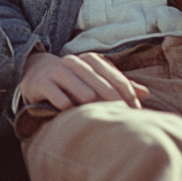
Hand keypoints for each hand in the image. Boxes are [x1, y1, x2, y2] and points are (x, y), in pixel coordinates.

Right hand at [19, 50, 149, 109]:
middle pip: (101, 84)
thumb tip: (146, 93)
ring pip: (81, 89)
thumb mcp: (94, 79)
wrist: (36, 72)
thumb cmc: (72, 80)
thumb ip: (117, 85)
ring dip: (91, 104)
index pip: (115, 77)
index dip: (128, 95)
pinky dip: (67, 106)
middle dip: (114, 103)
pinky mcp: (41, 83)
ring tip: (100, 116)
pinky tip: (73, 114)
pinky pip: (58, 98)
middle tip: (124, 120)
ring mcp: (57, 72)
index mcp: (90, 60)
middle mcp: (74, 63)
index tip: (136, 112)